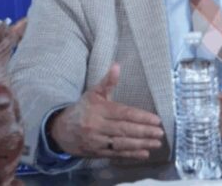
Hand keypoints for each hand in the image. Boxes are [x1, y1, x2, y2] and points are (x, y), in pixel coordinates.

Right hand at [49, 63, 163, 159]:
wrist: (61, 131)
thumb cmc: (82, 109)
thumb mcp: (93, 93)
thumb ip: (107, 82)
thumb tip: (117, 66)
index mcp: (99, 110)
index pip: (123, 114)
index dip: (141, 117)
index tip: (156, 120)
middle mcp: (98, 126)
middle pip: (124, 130)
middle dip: (144, 132)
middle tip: (160, 132)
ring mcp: (97, 141)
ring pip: (122, 144)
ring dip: (141, 144)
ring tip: (156, 143)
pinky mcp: (97, 153)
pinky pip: (116, 154)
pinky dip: (131, 154)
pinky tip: (144, 153)